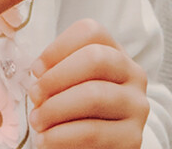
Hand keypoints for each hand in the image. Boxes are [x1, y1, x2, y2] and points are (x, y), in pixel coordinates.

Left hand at [28, 19, 148, 148]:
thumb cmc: (78, 114)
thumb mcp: (71, 86)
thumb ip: (58, 73)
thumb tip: (38, 74)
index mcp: (116, 54)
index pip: (91, 32)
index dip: (58, 47)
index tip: (36, 69)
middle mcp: (134, 76)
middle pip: (95, 58)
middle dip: (56, 77)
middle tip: (34, 95)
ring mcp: (137, 107)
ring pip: (94, 96)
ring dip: (55, 109)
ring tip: (37, 122)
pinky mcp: (132, 139)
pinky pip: (92, 133)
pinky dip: (61, 137)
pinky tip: (46, 140)